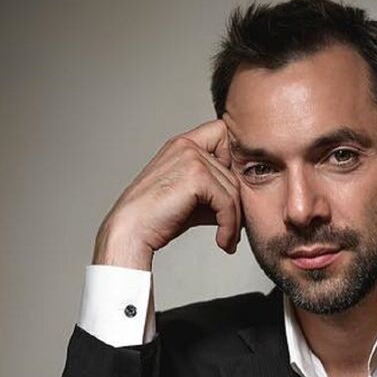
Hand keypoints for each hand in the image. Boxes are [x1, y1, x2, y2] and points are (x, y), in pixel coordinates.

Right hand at [92, 120, 241, 270]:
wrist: (132, 231)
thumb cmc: (157, 217)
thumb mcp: (193, 199)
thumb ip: (216, 191)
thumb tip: (244, 204)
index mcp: (183, 144)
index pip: (224, 134)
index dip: (232, 161)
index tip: (229, 193)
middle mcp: (187, 145)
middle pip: (234, 171)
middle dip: (236, 204)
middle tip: (233, 229)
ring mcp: (191, 157)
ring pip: (233, 188)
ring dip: (234, 220)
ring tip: (227, 239)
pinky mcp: (196, 176)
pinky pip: (227, 202)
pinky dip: (229, 225)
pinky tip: (222, 241)